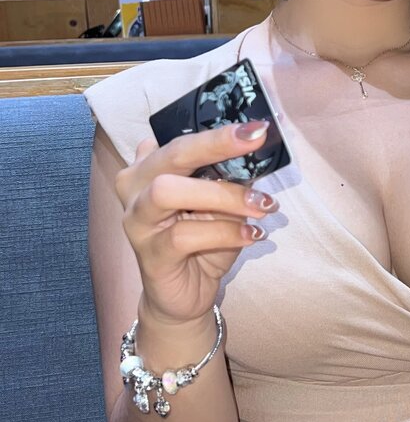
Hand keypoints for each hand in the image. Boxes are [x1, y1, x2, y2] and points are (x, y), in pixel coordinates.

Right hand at [115, 121, 278, 326]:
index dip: (219, 132)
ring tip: (261, 206)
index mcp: (152, 167)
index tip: (256, 128)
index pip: (184, 140)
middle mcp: (136, 188)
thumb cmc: (203, 241)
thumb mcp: (221, 204)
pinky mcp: (148, 253)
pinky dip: (224, 231)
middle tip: (255, 142)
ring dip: (223, 195)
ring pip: (169, 192)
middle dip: (216, 145)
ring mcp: (137, 221)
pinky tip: (251, 235)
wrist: (185, 293)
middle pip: (172, 155)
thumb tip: (255, 147)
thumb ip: (228, 176)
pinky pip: (183, 235)